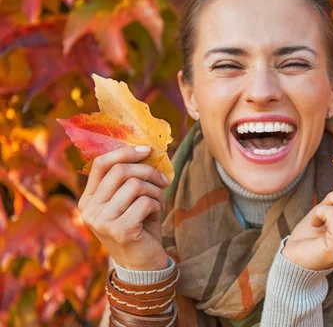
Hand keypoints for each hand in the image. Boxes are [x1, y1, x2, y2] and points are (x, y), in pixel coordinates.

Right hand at [78, 145, 169, 270]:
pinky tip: (155, 216)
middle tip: (163, 180)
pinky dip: (157, 205)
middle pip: (121, 171)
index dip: (125, 152)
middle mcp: (90, 210)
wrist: (142, 264)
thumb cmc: (139, 227)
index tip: (147, 150)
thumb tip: (145, 149)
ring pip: (135, 185)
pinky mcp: (120, 230)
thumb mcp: (129, 201)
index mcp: (88, 199)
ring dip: (155, 191)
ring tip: (157, 203)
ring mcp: (102, 221)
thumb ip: (128, 179)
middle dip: (148, 171)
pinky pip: (145, 202)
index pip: (100, 164)